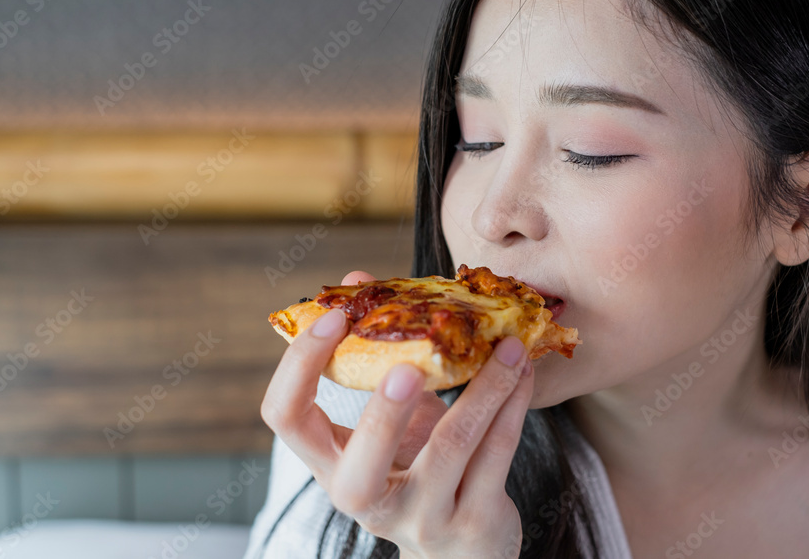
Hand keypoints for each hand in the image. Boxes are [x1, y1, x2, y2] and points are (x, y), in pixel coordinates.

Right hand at [260, 270, 533, 557]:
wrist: (461, 550)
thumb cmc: (414, 467)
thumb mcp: (388, 420)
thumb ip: (374, 355)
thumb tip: (357, 278)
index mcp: (331, 463)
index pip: (286, 419)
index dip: (300, 367)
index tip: (331, 317)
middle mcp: (366, 499)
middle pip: (362, 466)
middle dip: (385, 414)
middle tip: (409, 367)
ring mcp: (422, 517)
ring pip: (451, 449)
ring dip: (483, 389)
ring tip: (505, 344)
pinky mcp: (474, 521)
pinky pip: (496, 454)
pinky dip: (512, 404)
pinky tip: (522, 371)